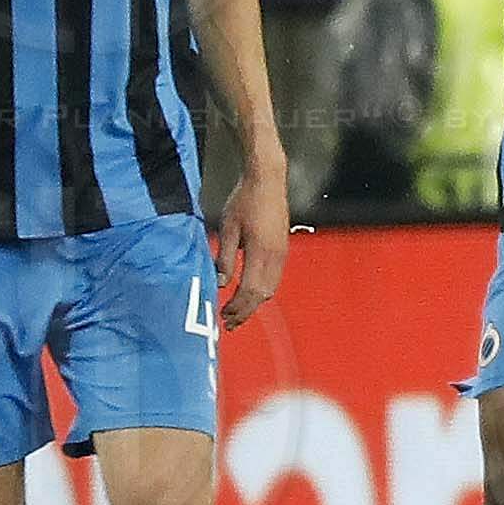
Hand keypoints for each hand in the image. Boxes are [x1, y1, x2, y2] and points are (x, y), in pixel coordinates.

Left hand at [215, 158, 289, 328]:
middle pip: (263, 295)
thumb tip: (221, 284)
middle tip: (229, 324)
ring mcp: (282, 253)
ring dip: (254, 303)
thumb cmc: (244, 200)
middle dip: (246, 311)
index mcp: (261, 252)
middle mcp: (276, 256)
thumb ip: (225, 258)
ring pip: (271, 288)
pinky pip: (274, 278)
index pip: (250, 290)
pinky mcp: (282, 249)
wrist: (267, 180)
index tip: (223, 317)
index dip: (237, 307)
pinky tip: (249, 293)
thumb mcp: (228, 228)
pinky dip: (261, 291)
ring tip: (237, 313)